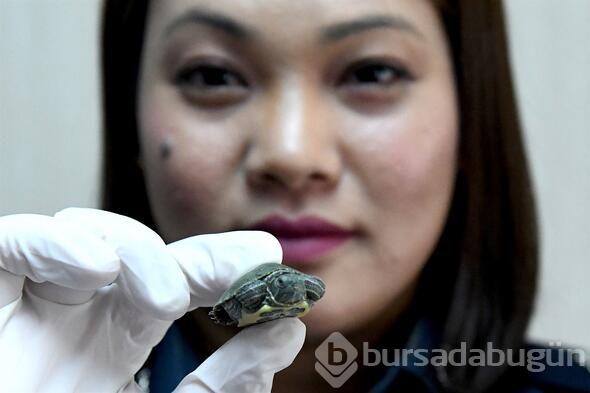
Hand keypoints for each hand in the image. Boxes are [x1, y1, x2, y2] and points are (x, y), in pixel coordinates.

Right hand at [0, 208, 304, 392]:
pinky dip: (53, 242)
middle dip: (202, 255)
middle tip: (254, 261)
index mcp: (116, 345)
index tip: (274, 268)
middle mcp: (77, 320)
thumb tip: (285, 333)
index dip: (225, 268)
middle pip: (144, 256)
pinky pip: (11, 244)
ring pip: (88, 235)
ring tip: (169, 299)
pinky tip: (96, 266)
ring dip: (138, 252)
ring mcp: (32, 310)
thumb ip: (223, 384)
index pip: (177, 286)